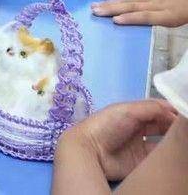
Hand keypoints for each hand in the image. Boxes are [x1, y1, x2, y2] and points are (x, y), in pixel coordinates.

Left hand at [57, 99, 177, 181]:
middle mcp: (137, 127)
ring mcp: (139, 145)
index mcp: (132, 112)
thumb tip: (173, 111)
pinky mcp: (140, 161)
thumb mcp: (128, 110)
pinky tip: (176, 152)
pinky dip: (167, 155)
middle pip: (161, 124)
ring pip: (162, 141)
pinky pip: (158, 157)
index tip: (184, 115)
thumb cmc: (107, 125)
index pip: (157, 109)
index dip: (171, 110)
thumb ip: (151, 108)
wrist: (90, 150)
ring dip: (172, 140)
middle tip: (186, 128)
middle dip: (173, 125)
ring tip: (184, 139)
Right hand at [94, 0, 187, 25]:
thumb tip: (154, 22)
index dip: (131, 18)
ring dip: (111, 2)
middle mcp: (157, 4)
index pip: (146, 17)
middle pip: (132, 8)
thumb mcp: (185, 17)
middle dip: (113, 10)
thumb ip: (169, 19)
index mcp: (168, 15)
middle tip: (94, 12)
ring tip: (95, 6)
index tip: (115, 20)